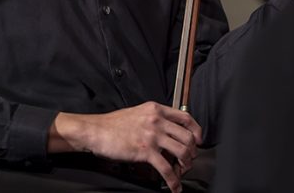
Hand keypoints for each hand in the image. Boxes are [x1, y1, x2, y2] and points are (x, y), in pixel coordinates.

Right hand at [48, 102, 201, 192]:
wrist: (96, 131)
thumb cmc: (112, 124)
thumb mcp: (137, 113)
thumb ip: (153, 118)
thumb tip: (166, 130)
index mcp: (155, 109)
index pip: (185, 117)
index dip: (196, 130)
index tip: (198, 140)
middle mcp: (157, 120)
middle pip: (187, 136)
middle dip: (192, 152)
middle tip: (188, 160)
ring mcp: (152, 135)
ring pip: (182, 151)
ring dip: (185, 165)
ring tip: (181, 172)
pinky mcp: (146, 151)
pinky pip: (167, 168)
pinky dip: (174, 180)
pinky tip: (174, 187)